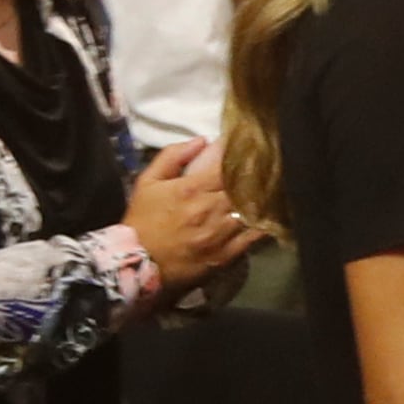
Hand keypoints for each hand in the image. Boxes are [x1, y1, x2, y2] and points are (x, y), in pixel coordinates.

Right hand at [125, 136, 251, 282]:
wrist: (136, 263)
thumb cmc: (142, 220)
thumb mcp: (148, 181)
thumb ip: (172, 156)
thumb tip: (202, 140)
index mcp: (192, 188)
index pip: (228, 166)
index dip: (241, 157)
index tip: (248, 150)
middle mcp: (210, 209)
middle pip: (245, 187)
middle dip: (254, 177)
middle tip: (263, 169)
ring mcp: (220, 234)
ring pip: (252, 210)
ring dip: (260, 199)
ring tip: (267, 190)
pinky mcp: (225, 255)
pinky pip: (252, 237)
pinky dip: (261, 224)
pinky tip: (265, 216)